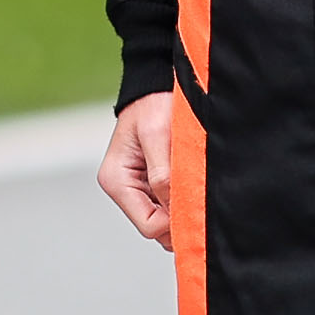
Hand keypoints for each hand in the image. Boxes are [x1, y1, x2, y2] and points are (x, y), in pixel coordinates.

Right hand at [97, 89, 178, 248]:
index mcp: (116, 181)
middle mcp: (122, 188)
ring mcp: (135, 188)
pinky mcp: (148, 184)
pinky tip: (188, 179)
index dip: (174, 220)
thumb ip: (162, 175)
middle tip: (198, 192)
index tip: (194, 201)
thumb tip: (172, 208)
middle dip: (178, 215)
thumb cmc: (152, 104)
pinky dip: (181, 198)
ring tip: (192, 180)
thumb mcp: (157, 135)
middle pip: (156, 227)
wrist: (154, 87)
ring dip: (180, 206)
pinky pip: (167, 205)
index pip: (148, 225)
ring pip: (163, 219)